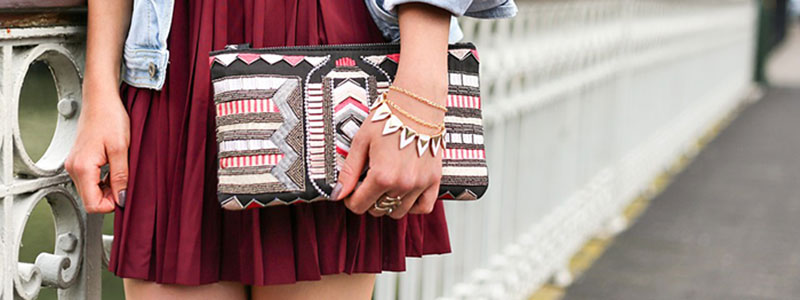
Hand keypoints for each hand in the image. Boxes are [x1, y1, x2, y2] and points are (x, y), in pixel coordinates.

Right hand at [65, 86, 129, 212]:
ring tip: (121, 171)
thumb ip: (121, 177)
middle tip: (126, 181)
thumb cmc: (110, 118)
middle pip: (90, 199)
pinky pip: (90, 179)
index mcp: (83, 168)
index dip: (110, 205)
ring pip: (90, 190)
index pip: (92, 205)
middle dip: (110, 196)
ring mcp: (74, 164)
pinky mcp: (79, 160)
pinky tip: (114, 167)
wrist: (101, 99)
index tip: (124, 195)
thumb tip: (121, 199)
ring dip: (108, 187)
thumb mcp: (121, 149)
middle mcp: (74, 168)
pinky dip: (103, 179)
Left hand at [333, 74, 446, 217]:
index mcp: (382, 175)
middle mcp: (402, 184)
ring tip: (385, 187)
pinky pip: (424, 207)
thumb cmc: (388, 118)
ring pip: (398, 212)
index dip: (350, 200)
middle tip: (368, 183)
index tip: (352, 190)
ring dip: (388, 203)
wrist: (418, 104)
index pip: (359, 205)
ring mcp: (420, 184)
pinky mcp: (434, 180)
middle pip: (378, 210)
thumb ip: (349, 171)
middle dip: (368, 200)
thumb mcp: (361, 141)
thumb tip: (338, 194)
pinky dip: (413, 206)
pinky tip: (404, 194)